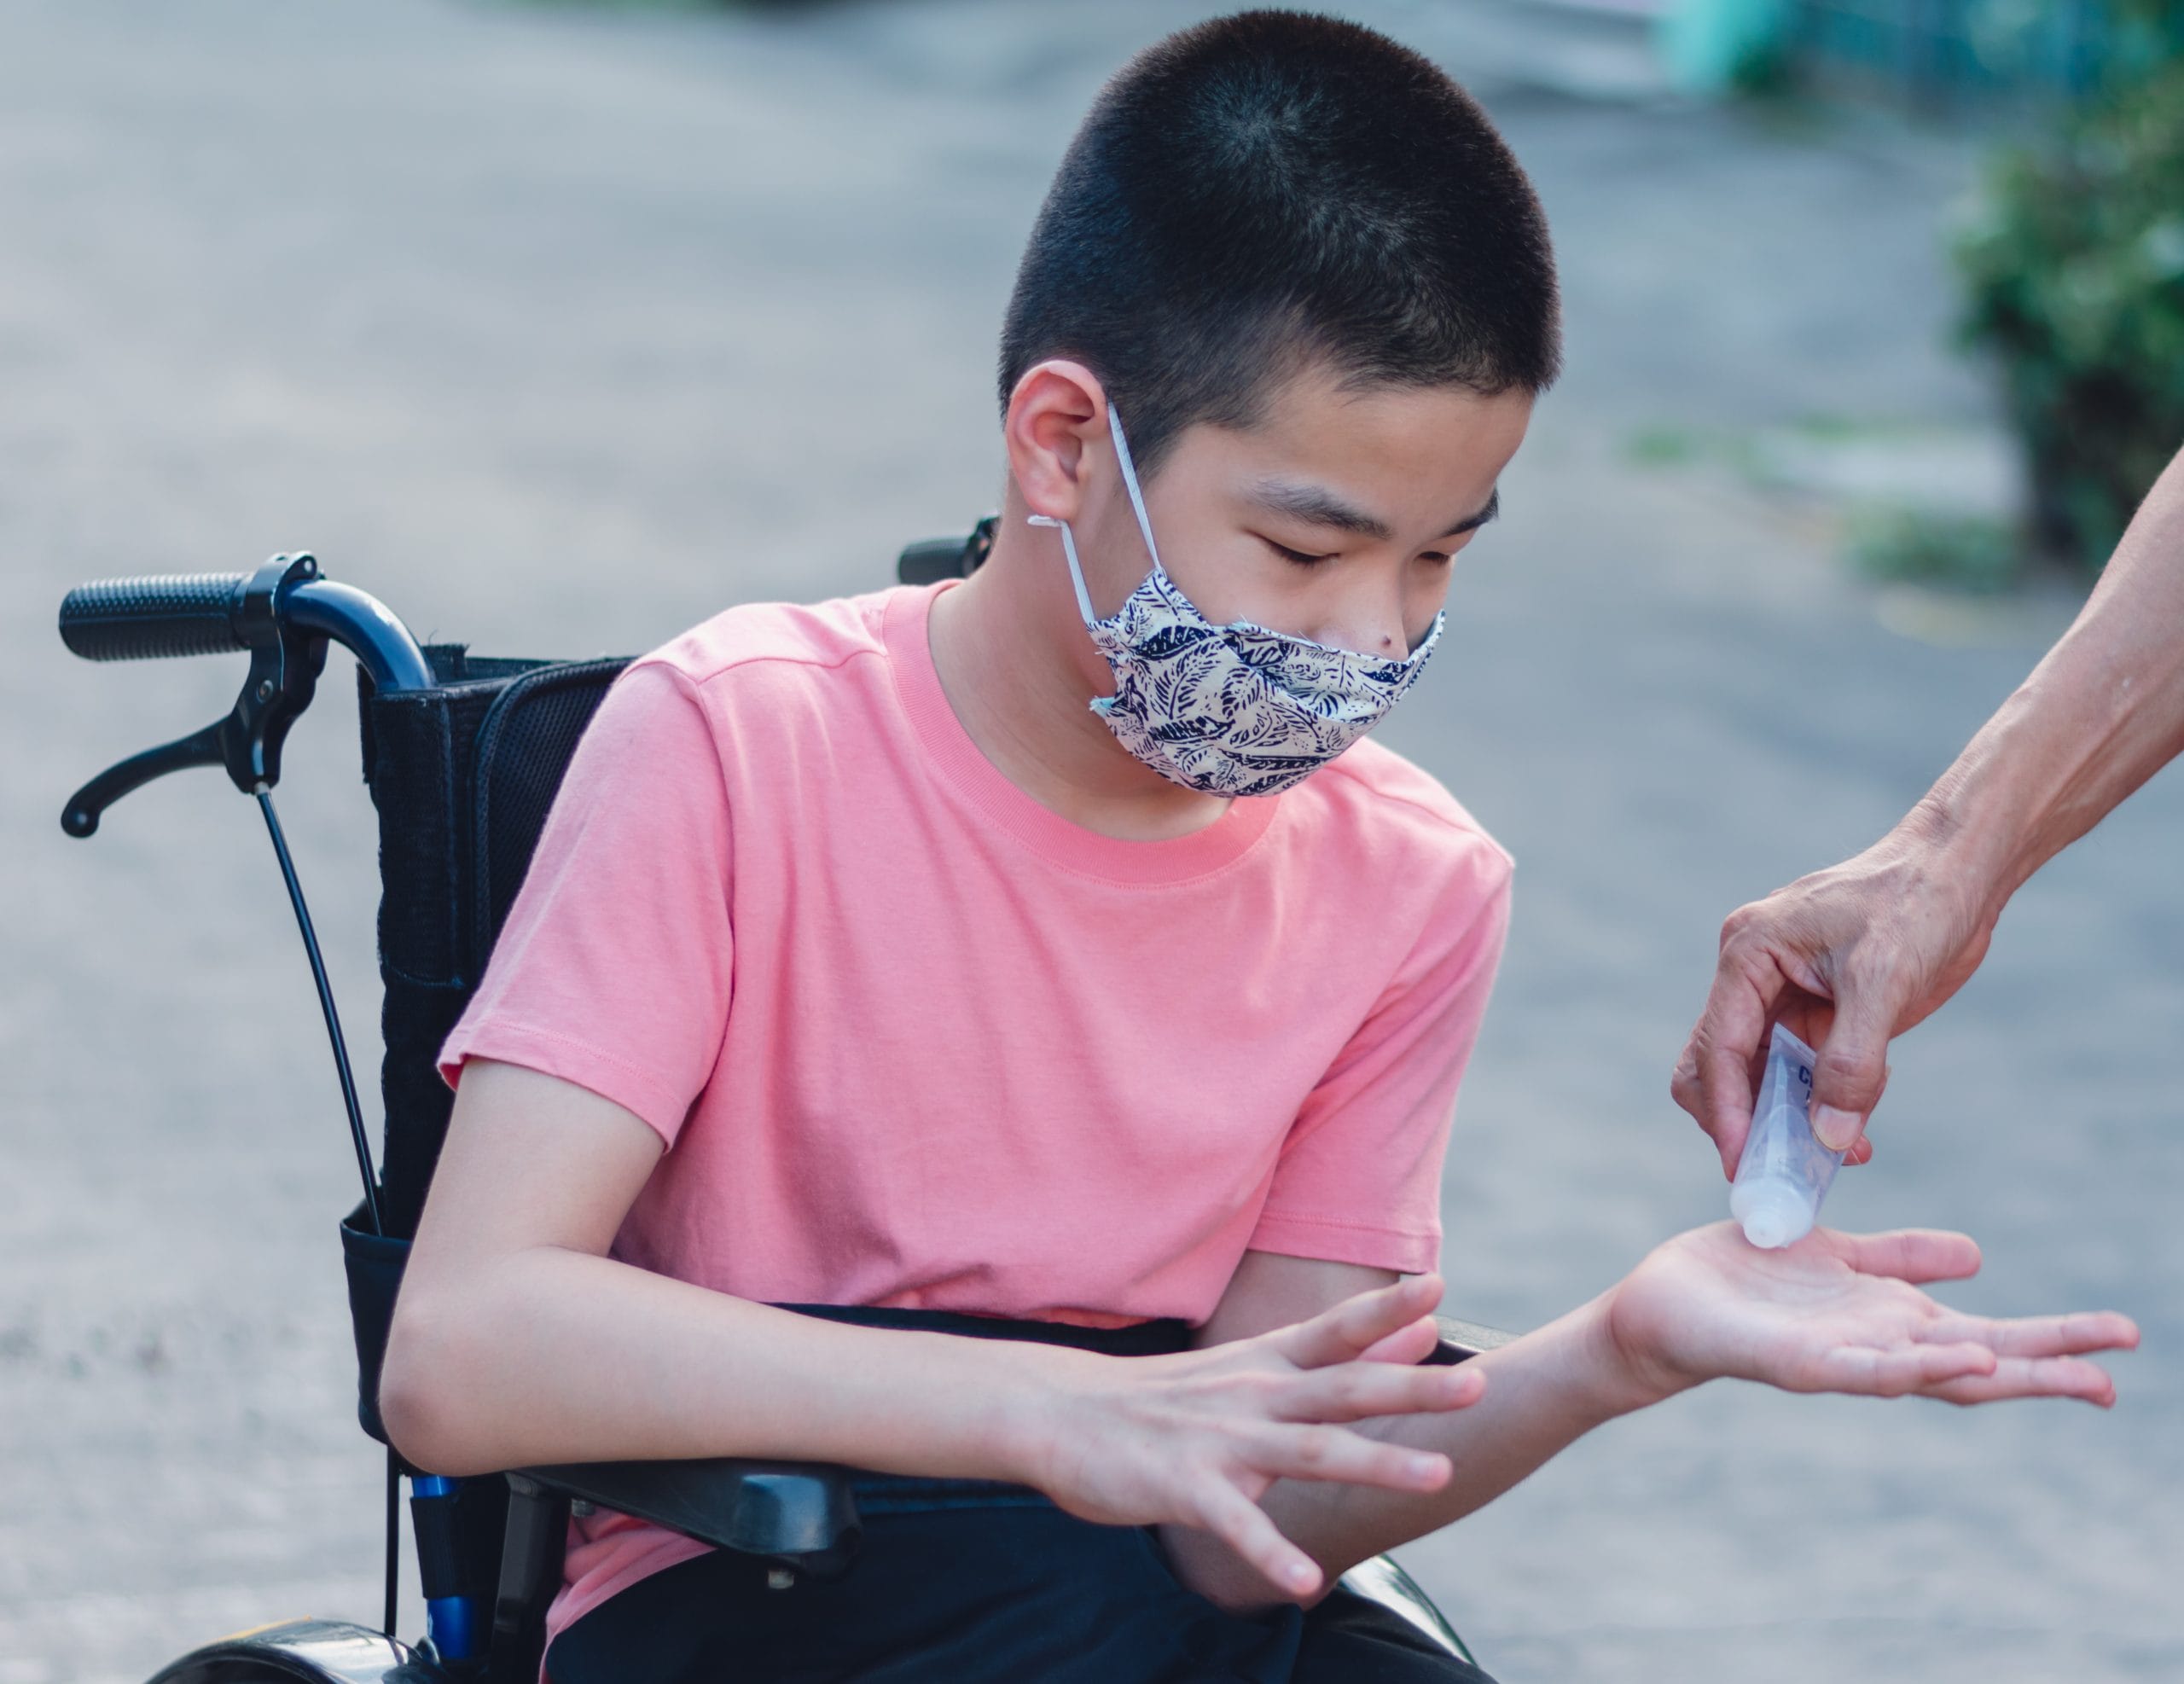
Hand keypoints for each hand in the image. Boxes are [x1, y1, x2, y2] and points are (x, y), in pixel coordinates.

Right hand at [1014, 1273, 1483, 1598]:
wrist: (1058, 1413)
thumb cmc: (1162, 1396)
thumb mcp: (1248, 1365)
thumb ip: (1335, 1352)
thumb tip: (1418, 1325)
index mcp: (1265, 1364)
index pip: (1335, 1331)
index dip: (1387, 1310)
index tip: (1438, 1288)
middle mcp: (1252, 1394)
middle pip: (1343, 1388)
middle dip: (1413, 1387)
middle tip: (1477, 1385)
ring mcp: (1219, 1440)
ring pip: (1310, 1451)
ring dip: (1377, 1462)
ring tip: (1438, 1476)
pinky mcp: (1184, 1487)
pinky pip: (1237, 1525)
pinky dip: (1271, 1553)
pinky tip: (1304, 1584)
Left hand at [1605, 1223, 2136, 1408]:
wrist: (1661, 1303)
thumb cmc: (1743, 1280)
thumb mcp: (1835, 1253)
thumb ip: (1900, 1256)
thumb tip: (1978, 1256)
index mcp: (1889, 1318)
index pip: (1987, 1334)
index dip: (2052, 1338)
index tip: (2121, 1339)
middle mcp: (1874, 1345)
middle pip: (1977, 1363)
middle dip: (2045, 1368)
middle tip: (2118, 1376)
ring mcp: (1838, 1360)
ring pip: (1928, 1374)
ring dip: (1989, 1372)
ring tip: (2058, 1373)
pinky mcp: (1792, 1363)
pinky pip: (1856, 1370)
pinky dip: (1905, 1370)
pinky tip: (1949, 1362)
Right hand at [1671, 821, 1998, 1174]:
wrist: (1961, 872)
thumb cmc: (1918, 904)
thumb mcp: (1885, 982)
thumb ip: (1853, 1064)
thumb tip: (1831, 1139)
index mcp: (1749, 952)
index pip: (1717, 1044)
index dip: (1726, 1109)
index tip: (1741, 1163)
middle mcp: (1752, 975)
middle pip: (1716, 1064)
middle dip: (1740, 1120)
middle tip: (1771, 1174)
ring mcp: (1781, 996)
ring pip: (1756, 1077)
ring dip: (1780, 1122)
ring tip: (1822, 1166)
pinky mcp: (1815, 1014)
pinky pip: (1799, 1075)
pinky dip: (1816, 1111)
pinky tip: (1853, 1139)